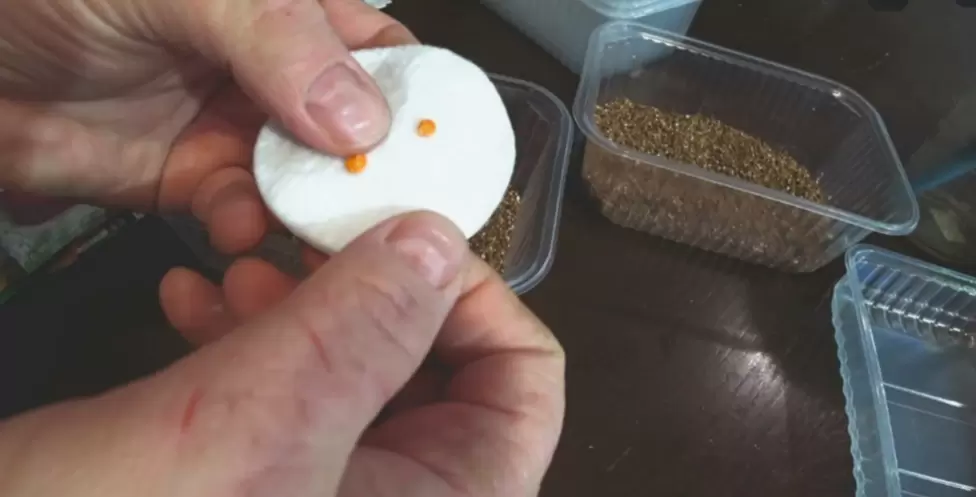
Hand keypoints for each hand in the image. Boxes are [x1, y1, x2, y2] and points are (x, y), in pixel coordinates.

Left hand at [0, 0, 411, 252]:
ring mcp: (242, 132)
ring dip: (317, 210)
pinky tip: (239, 226)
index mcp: (292, 13)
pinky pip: (245, 216)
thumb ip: (276, 41)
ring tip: (317, 229)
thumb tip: (362, 120)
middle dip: (378, 171)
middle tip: (392, 210)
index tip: (444, 147)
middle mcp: (280, 75)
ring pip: (311, 183)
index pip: (385, 51)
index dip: (421, 96)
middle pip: (362, 131)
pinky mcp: (198, 185)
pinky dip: (249, 228)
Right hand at [0, 212, 565, 496]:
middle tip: (310, 233)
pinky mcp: (260, 482)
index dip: (479, 296)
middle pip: (436, 367)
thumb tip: (437, 242)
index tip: (406, 237)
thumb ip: (359, 329)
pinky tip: (189, 300)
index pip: (524, 384)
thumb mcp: (253, 429)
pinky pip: (285, 396)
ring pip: (354, 369)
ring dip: (300, 302)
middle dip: (371, 289)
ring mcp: (327, 493)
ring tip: (236, 264)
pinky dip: (246, 337)